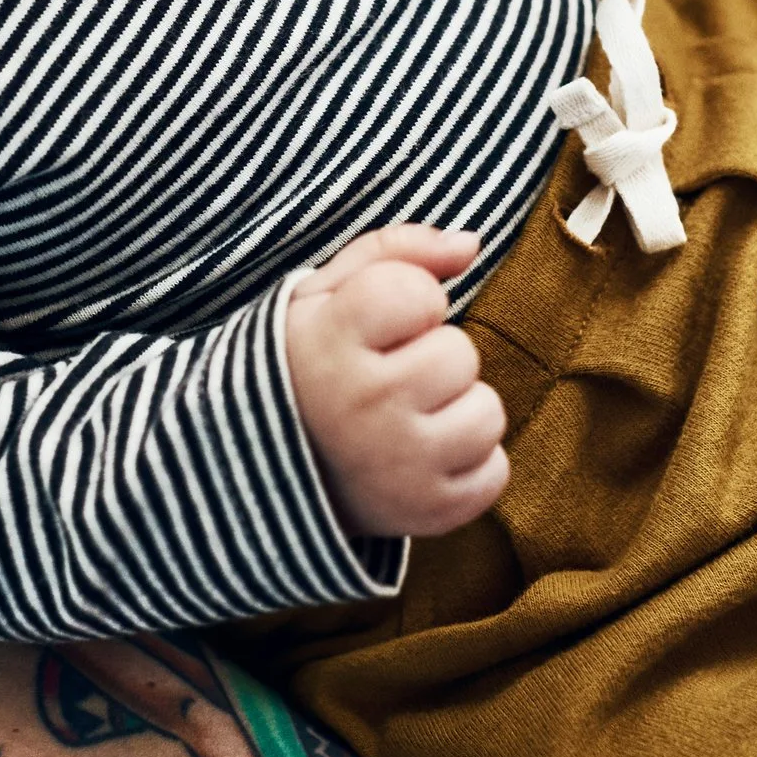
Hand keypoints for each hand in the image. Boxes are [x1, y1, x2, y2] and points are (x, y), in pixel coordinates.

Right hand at [285, 225, 509, 536]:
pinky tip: (422, 457)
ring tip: (408, 417)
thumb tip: (470, 244)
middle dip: (432, 357)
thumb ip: (396, 251)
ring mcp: (398, 466)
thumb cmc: (306, 366)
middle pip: (460, 354)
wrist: (262, 470)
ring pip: (487, 413)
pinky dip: (468, 465)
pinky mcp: (427, 513)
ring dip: (457, 410)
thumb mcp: (323, 295)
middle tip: (388, 377)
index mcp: (329, 344)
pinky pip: (494, 473)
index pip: (419, 293)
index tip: (378, 324)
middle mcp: (364, 406)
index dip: (410, 301)